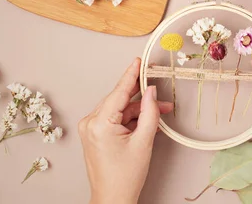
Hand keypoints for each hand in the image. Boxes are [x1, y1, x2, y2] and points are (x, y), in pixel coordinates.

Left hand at [78, 58, 173, 203]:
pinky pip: (115, 118)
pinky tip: (147, 120)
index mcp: (99, 124)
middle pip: (119, 99)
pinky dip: (131, 118)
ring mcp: (91, 128)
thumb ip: (149, 113)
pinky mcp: (95, 134)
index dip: (131, 74)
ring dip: (139, 109)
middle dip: (142, 96)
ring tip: (161, 111)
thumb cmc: (125, 177)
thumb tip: (150, 92)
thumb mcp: (143, 142)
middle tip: (158, 86)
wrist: (113, 199)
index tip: (138, 61)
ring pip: (119, 109)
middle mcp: (90, 123)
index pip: (119, 92)